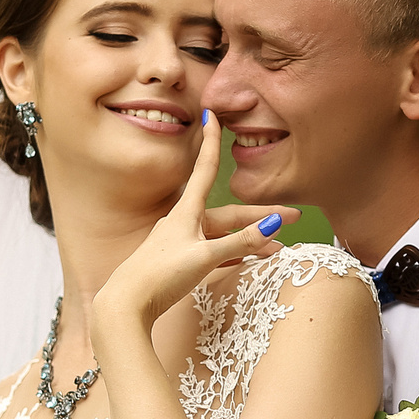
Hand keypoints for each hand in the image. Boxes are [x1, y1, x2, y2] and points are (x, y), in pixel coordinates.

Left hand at [93, 113, 299, 326]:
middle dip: (260, 215)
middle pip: (229, 214)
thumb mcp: (203, 257)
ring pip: (224, 235)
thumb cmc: (159, 276)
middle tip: (293, 216)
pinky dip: (235, 253)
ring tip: (278, 248)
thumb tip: (273, 225)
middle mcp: (184, 222)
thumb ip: (239, 242)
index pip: (205, 168)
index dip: (211, 141)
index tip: (211, 113)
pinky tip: (249, 259)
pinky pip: (215, 251)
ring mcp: (182, 243)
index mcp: (186, 212)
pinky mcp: (181, 263)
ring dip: (251, 239)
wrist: (126, 305)